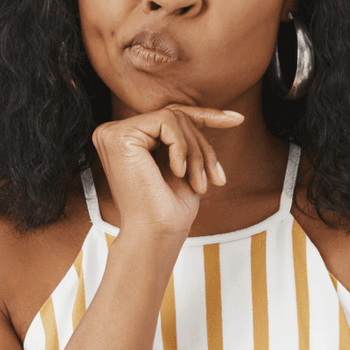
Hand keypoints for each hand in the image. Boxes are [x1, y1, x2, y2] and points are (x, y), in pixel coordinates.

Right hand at [92, 105, 244, 239]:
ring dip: (196, 152)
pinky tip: (178, 173)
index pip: (171, 117)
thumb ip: (190, 137)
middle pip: (175, 116)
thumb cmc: (171, 210)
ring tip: (198, 183)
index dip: (206, 116)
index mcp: (127, 139)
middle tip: (212, 179)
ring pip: (174, 117)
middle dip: (202, 147)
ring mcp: (112, 132)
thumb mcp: (187, 164)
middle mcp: (113, 132)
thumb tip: (226, 113)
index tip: (237, 119)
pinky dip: (182, 148)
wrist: (157, 235)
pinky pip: (167, 121)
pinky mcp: (118, 134)